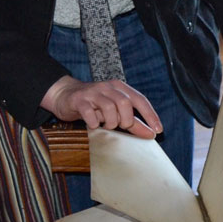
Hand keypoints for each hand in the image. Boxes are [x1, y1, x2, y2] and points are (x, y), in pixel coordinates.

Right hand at [41, 76, 160, 137]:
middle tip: (121, 126)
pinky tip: (93, 125)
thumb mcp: (115, 112)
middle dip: (126, 120)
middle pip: (125, 103)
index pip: (140, 100)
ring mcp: (93, 92)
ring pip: (109, 107)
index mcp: (120, 88)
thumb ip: (133, 122)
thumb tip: (151, 134)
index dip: (150, 115)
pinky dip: (94, 122)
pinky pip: (90, 112)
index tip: (157, 130)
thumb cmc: (94, 105)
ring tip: (105, 125)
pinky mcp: (79, 100)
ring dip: (110, 122)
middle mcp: (108, 87)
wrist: (64, 96)